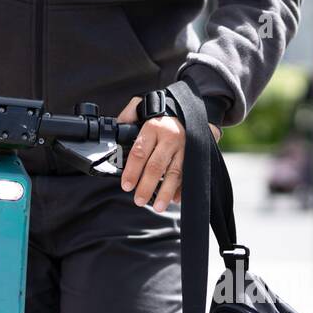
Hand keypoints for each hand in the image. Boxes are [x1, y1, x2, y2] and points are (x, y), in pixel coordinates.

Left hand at [116, 96, 221, 211]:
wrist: (191, 108)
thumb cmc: (162, 112)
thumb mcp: (143, 107)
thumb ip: (128, 115)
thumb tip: (116, 126)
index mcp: (153, 128)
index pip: (139, 152)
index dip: (132, 171)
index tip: (126, 185)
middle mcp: (169, 138)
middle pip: (156, 166)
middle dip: (146, 186)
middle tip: (138, 200)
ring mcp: (184, 147)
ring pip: (174, 173)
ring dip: (166, 192)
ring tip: (157, 206)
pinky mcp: (196, 154)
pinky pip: (188, 174)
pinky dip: (182, 188)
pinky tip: (176, 199)